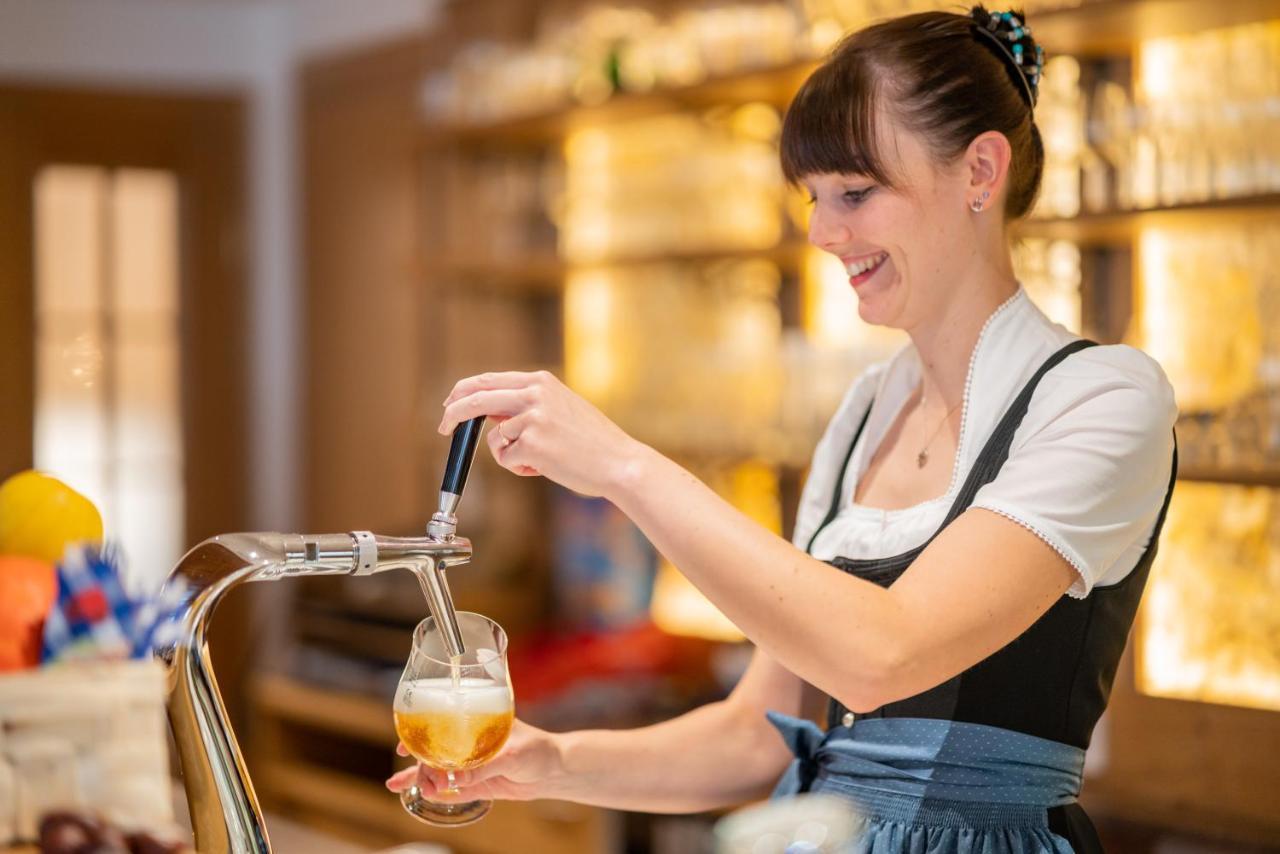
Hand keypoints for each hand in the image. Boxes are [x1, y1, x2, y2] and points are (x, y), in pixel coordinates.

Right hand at [385, 719, 563, 802]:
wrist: (556, 771)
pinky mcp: (478, 784)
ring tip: (400, 787)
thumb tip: (453, 778)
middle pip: (436, 752)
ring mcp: (473, 765)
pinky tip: (423, 795)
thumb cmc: (538, 749)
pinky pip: (453, 789)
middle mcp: (470, 743)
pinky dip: (437, 792)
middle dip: (419, 763)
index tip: (405, 744)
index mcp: (477, 724)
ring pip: (440, 771)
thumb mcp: (512, 754)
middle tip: (408, 776)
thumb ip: (483, 767)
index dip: (421, 733)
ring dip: (421, 779)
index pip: (443, 726)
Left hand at [438, 370, 644, 498]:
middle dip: (454, 414)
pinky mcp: (532, 443)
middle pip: (476, 398)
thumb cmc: (592, 442)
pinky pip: (506, 459)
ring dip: (508, 455)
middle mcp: (535, 393)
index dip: (463, 392)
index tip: (450, 405)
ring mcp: (533, 417)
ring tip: (539, 461)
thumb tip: (487, 412)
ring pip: (494, 437)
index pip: (489, 380)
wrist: (618, 462)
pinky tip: (545, 468)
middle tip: (444, 428)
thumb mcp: (560, 409)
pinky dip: (519, 468)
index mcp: (541, 381)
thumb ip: (526, 406)